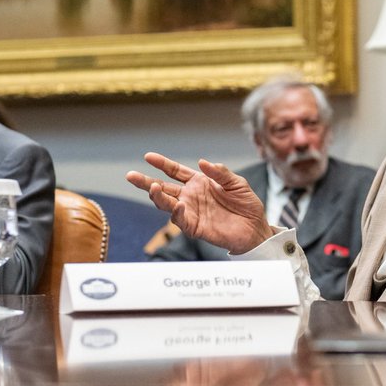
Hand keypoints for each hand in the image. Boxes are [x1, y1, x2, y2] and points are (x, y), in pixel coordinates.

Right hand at [126, 151, 274, 253]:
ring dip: (158, 197)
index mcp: (199, 183)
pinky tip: (178, 204)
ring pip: (167, 204)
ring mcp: (191, 211)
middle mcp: (191, 196)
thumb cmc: (246, 204)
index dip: (162, 164)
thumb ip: (221, 173)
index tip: (148, 156)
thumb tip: (203, 162)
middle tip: (130, 175)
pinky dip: (176, 212)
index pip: (175, 171)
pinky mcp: (195, 227)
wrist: (255, 228)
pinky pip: (180, 220)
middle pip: (163, 188)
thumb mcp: (237, 184)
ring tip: (153, 187)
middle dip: (146, 182)